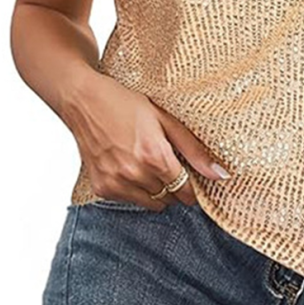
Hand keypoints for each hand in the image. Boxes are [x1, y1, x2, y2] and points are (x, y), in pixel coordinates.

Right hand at [60, 70, 228, 209]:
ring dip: (155, 190)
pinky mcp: (102, 187)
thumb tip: (219, 175)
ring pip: (151, 203)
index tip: (192, 181)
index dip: (192, 188)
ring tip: (147, 164)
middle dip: (174, 185)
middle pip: (169, 197)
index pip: (185, 191)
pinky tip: (129, 166)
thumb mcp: (165, 119)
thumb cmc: (125, 104)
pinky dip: (134, 189)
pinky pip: (129, 200)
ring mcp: (116, 182)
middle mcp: (135, 173)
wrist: (84, 101)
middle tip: (167, 164)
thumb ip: (194, 150)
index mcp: (155, 156)